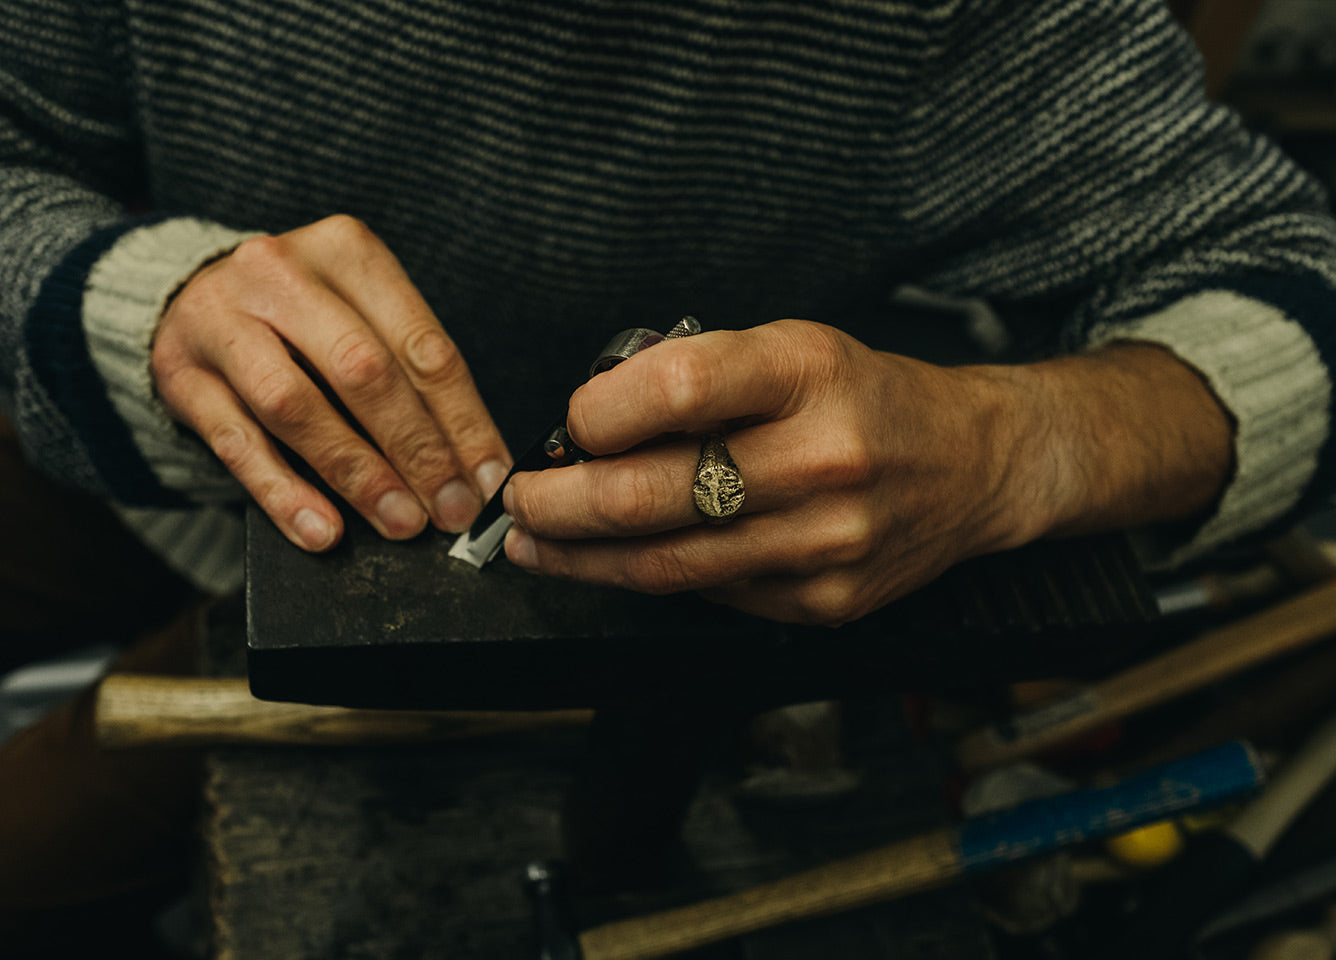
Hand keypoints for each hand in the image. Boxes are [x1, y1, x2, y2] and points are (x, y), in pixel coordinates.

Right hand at [152, 215, 510, 550]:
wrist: (188, 300)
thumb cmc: (301, 320)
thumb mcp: (359, 318)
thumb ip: (409, 377)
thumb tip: (470, 468)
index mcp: (346, 251)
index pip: (421, 345)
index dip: (462, 420)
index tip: (487, 477)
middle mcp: (281, 272)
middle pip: (364, 372)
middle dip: (417, 451)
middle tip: (450, 510)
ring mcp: (222, 319)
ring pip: (297, 406)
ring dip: (357, 474)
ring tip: (399, 522)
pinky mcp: (180, 373)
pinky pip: (238, 443)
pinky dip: (285, 494)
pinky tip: (322, 530)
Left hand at [500, 320, 1231, 624]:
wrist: (975, 465)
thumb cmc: (865, 396)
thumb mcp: (792, 349)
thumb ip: (697, 378)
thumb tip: (585, 429)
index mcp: (809, 372)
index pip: (676, 388)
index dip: (599, 412)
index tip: (571, 423)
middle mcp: (824, 459)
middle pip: (653, 496)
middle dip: (561, 505)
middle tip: (517, 501)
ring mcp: (827, 543)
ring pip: (669, 565)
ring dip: (583, 559)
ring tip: (536, 544)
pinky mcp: (826, 603)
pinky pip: (710, 595)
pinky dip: (651, 578)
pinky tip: (617, 563)